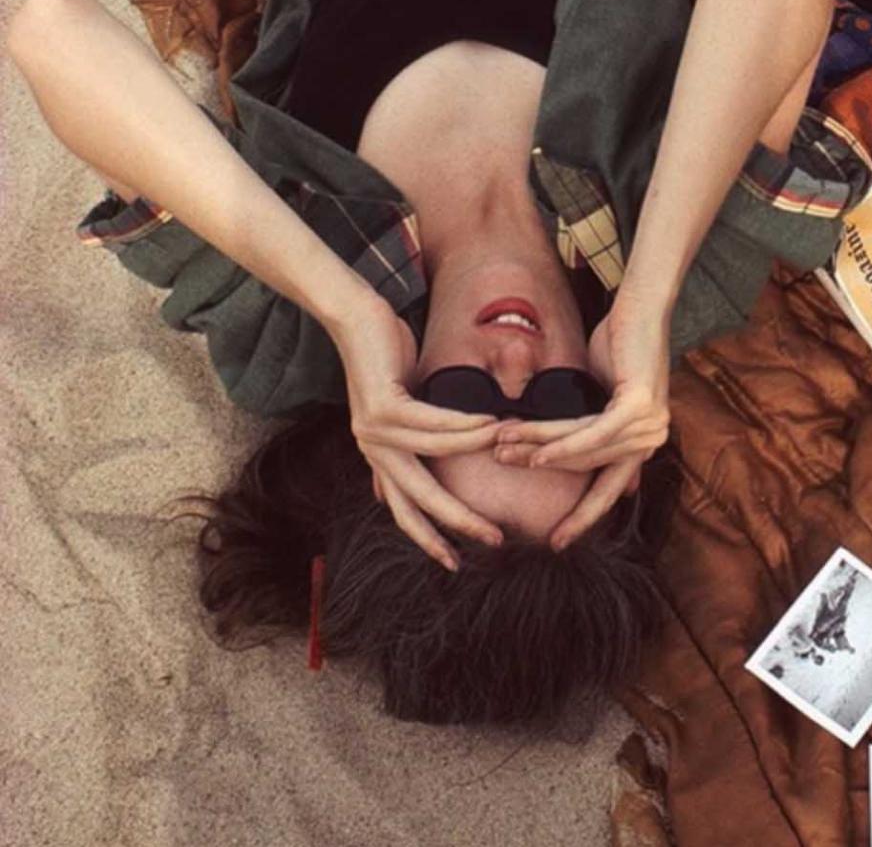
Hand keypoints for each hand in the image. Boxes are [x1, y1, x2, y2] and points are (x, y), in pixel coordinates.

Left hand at [330, 295, 505, 569]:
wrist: (355, 317)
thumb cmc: (386, 355)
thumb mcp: (404, 400)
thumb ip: (417, 431)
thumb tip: (437, 453)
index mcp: (380, 455)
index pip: (405, 509)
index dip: (429, 538)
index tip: (455, 562)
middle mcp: (374, 450)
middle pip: (417, 499)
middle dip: (456, 521)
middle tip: (492, 539)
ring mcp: (373, 431)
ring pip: (431, 457)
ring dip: (474, 456)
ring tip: (509, 455)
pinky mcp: (382, 406)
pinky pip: (430, 424)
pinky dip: (463, 427)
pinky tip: (490, 425)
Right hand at [492, 303, 669, 548]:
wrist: (639, 306)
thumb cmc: (618, 343)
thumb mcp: (601, 395)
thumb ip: (590, 428)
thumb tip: (571, 459)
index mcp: (642, 441)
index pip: (610, 490)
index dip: (584, 517)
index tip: (557, 542)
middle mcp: (650, 439)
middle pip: (587, 468)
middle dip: (540, 468)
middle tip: (501, 465)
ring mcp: (649, 426)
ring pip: (582, 450)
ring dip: (538, 449)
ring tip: (501, 448)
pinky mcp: (639, 408)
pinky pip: (592, 435)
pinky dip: (561, 444)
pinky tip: (534, 451)